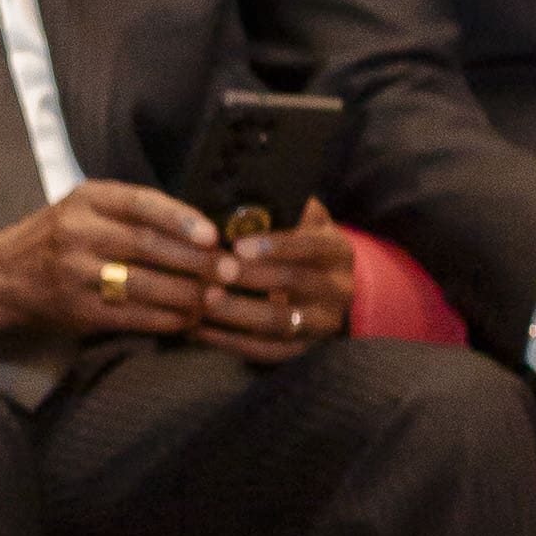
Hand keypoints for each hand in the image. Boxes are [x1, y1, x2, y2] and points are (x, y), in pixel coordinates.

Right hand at [0, 178, 219, 346]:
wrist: (2, 275)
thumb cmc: (58, 237)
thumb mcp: (86, 208)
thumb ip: (134, 213)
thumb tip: (204, 231)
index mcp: (86, 200)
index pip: (140, 203)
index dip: (181, 219)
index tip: (213, 235)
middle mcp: (77, 233)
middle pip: (147, 246)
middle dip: (196, 261)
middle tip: (231, 271)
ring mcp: (75, 274)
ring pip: (143, 284)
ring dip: (187, 294)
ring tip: (216, 298)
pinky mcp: (77, 310)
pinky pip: (131, 316)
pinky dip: (165, 319)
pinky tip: (187, 319)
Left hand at [196, 193, 352, 363]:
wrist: (329, 288)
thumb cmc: (300, 243)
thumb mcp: (303, 220)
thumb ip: (285, 207)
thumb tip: (250, 185)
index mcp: (336, 250)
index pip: (311, 246)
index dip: (276, 245)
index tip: (239, 245)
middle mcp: (337, 288)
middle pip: (295, 283)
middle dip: (251, 277)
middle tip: (215, 270)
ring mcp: (322, 323)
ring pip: (279, 323)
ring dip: (237, 313)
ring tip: (203, 300)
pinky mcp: (302, 350)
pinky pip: (266, 351)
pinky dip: (230, 342)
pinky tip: (199, 330)